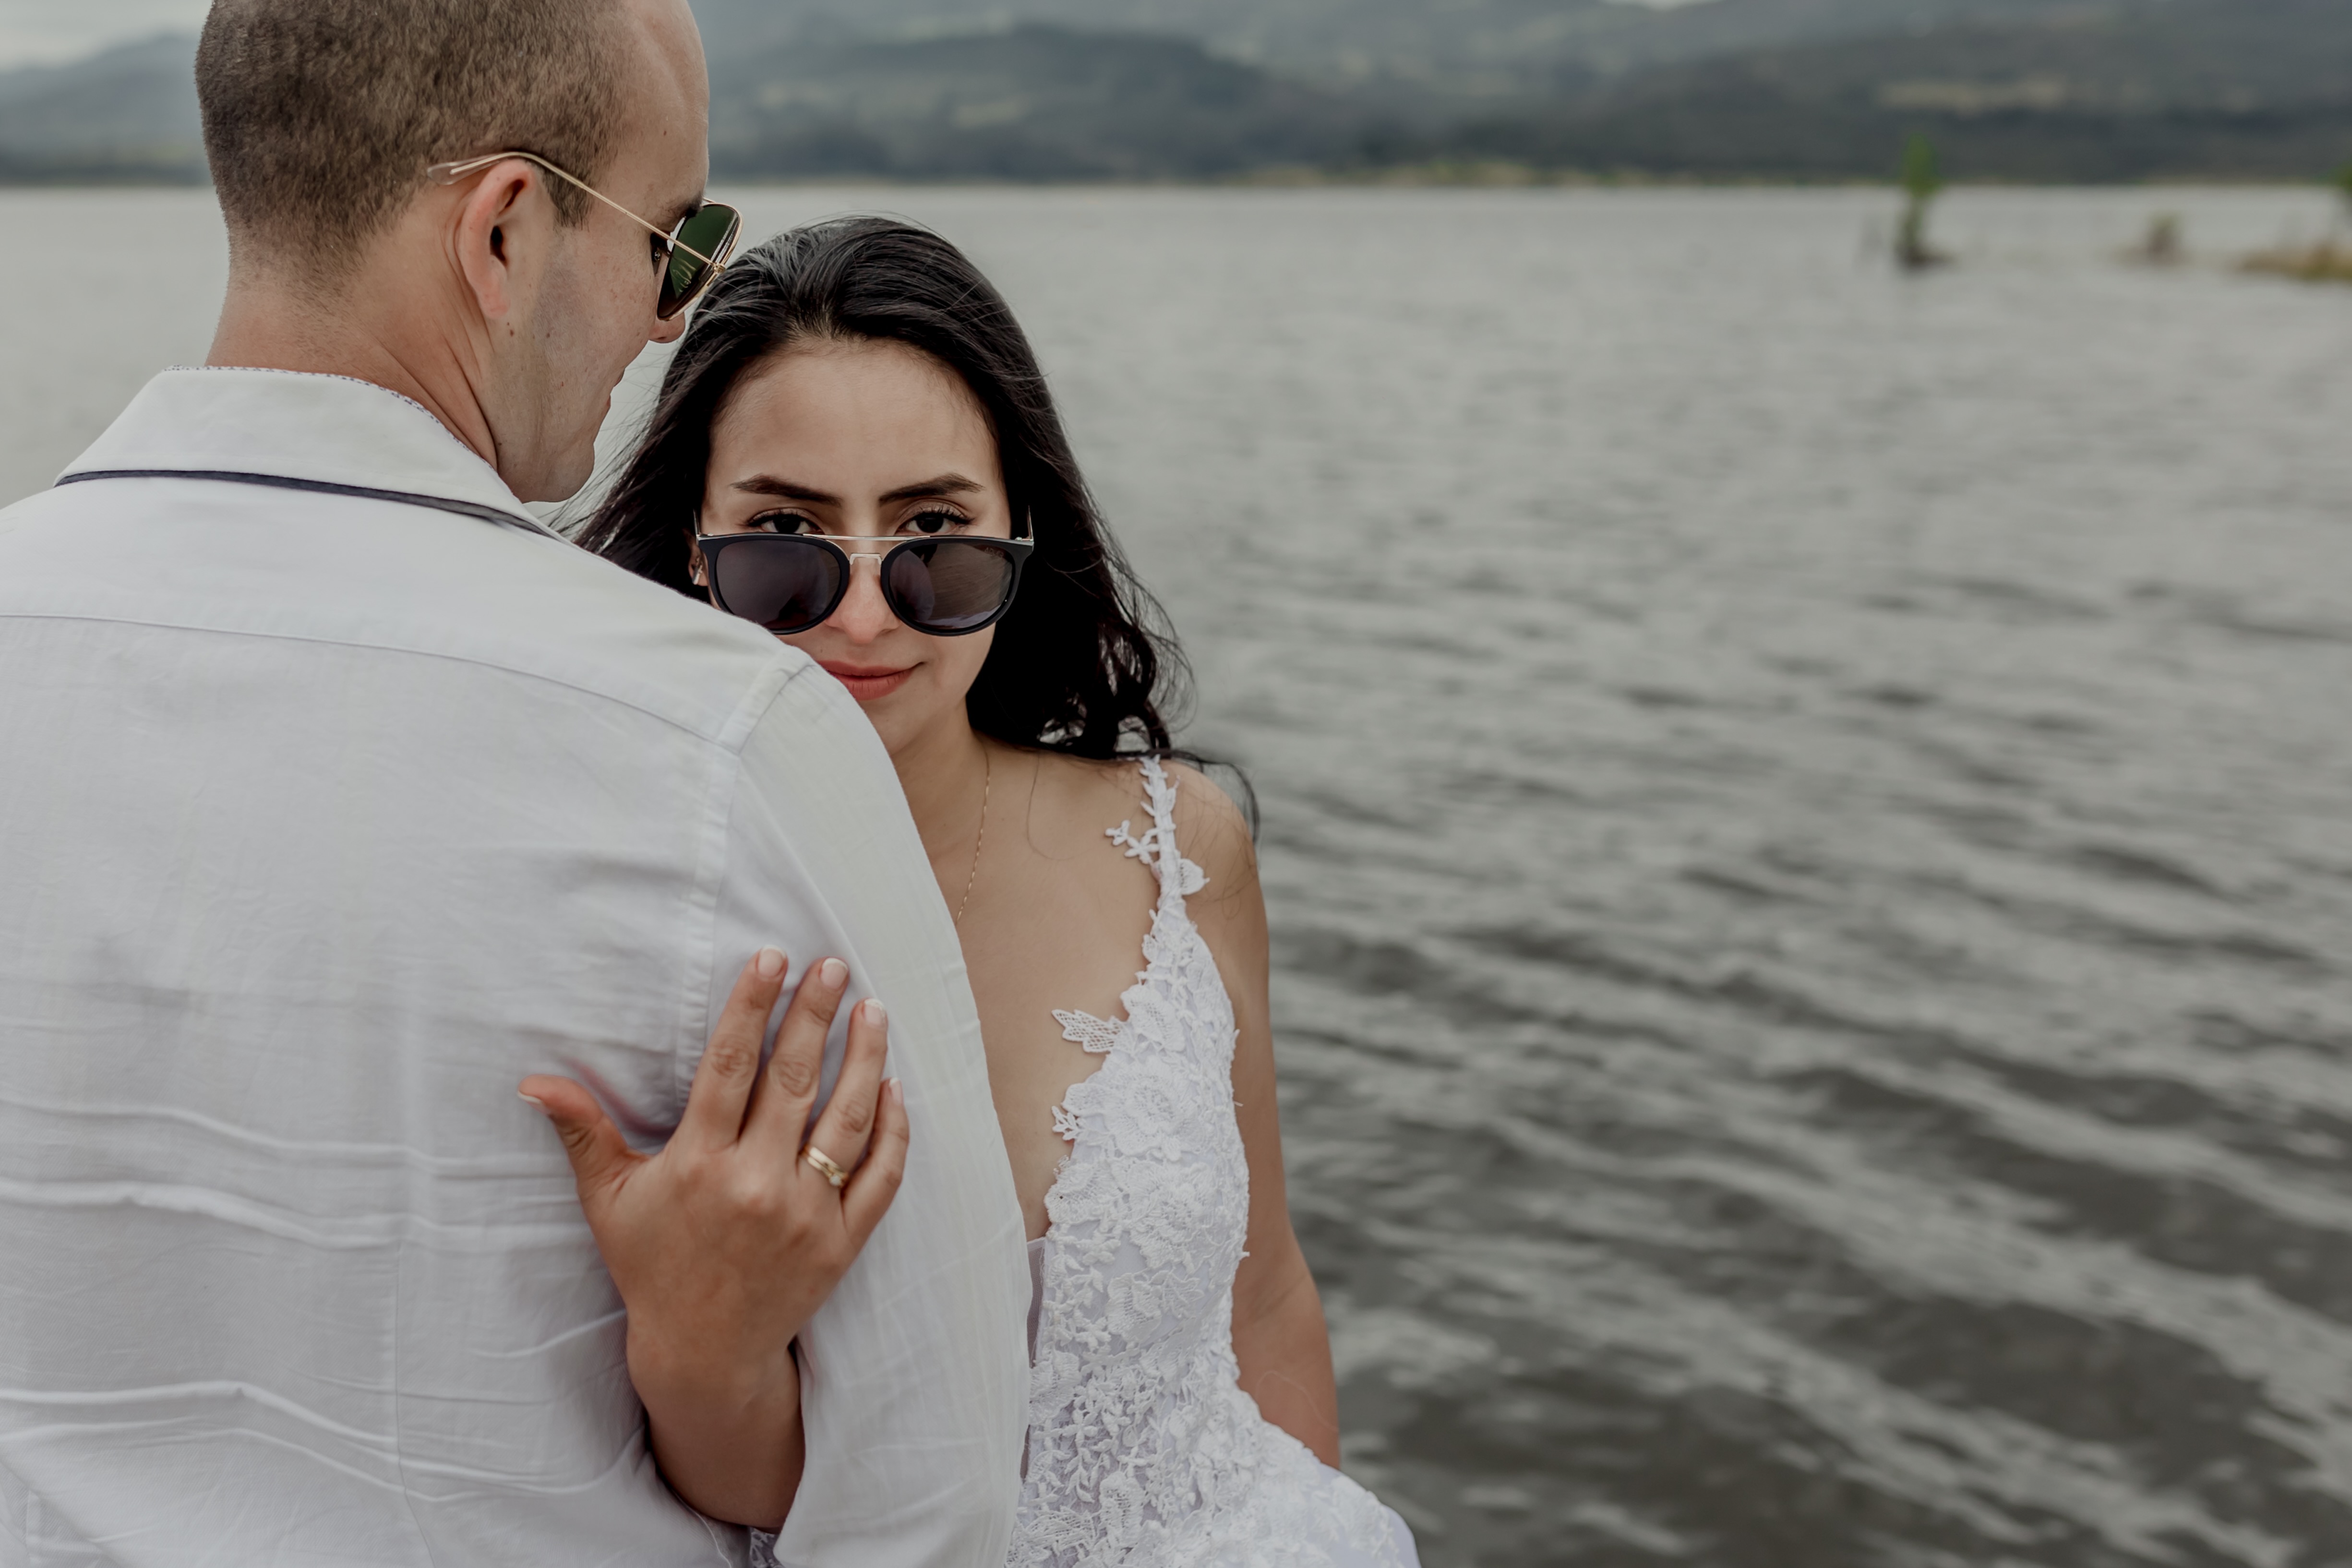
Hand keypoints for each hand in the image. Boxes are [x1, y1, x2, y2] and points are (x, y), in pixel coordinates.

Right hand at [518, 948, 908, 1527]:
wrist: (703, 1352)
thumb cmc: (653, 1266)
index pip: (729, 1067)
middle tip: (834, 966)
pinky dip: (893, 1131)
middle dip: (814, 1015)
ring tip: (874, 1011)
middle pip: (794, 1081)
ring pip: (846, 1121)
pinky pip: (880, 1177)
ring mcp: (805, 1216)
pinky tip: (894, 1088)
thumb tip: (532, 1080)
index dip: (751, 1007)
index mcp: (699, 1165)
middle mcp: (755, 1185)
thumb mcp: (610, 1200)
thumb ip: (582, 1133)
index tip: (772, 958)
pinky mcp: (841, 1244)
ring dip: (865, 1060)